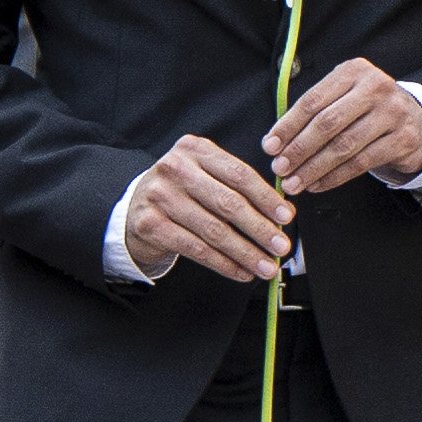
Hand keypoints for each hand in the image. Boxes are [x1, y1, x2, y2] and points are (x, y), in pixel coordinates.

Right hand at [122, 134, 294, 281]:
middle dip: (260, 229)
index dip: (266, 198)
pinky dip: (223, 264)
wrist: (135, 209)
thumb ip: (240, 189)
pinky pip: (196, 249)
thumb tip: (282, 213)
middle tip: (281, 247)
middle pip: (228, 203)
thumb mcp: (207, 177)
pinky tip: (241, 272)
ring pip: (214, 230)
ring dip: (246, 253)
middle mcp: (175, 168)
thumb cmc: (182, 192)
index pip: (239, 174)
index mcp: (195, 150)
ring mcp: (160, 196)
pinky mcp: (150, 224)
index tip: (286, 218)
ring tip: (266, 266)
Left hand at [267, 57, 421, 195]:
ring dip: (314, 168)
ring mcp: (393, 113)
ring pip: (344, 146)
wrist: (414, 120)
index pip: (313, 100)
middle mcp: (376, 87)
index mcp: (354, 71)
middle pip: (328, 123)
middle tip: (279, 168)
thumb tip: (275, 142)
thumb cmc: (366, 110)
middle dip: (299, 149)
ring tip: (295, 182)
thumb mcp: (343, 97)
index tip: (269, 146)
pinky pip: (362, 162)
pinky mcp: (404, 138)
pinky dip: (335, 177)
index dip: (288, 126)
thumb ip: (314, 112)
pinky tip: (317, 185)